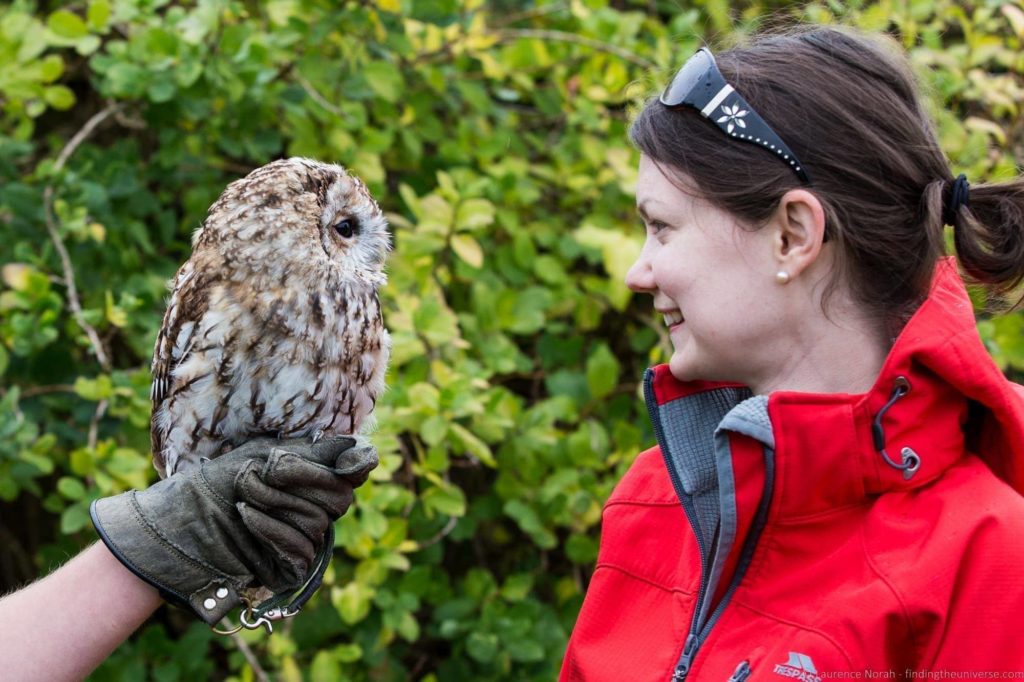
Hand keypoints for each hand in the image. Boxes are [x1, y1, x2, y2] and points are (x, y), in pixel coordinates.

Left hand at [90, 436, 376, 624]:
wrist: (175, 525)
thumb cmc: (215, 484)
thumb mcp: (264, 455)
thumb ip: (315, 453)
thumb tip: (364, 452)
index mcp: (312, 478)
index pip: (355, 471)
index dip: (349, 464)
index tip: (336, 461)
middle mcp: (315, 509)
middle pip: (339, 496)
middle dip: (298, 480)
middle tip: (260, 474)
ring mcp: (305, 540)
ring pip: (317, 521)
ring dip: (274, 503)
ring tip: (242, 498)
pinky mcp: (292, 568)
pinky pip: (300, 546)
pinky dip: (271, 528)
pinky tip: (245, 517)